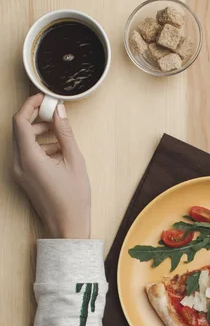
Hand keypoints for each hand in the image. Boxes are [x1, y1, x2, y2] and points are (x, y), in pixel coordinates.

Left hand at [12, 93, 90, 238]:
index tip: (43, 99)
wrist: (67, 226)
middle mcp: (18, 164)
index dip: (31, 106)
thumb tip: (59, 110)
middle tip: (54, 114)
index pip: (20, 121)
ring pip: (22, 142)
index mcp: (28, 158)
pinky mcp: (24, 178)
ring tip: (60, 136)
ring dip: (39, 133)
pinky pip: (26, 155)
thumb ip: (65, 132)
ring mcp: (19, 173)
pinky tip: (58, 152)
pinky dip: (39, 147)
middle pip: (19, 130)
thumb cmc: (72, 199)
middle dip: (36, 118)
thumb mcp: (74, 161)